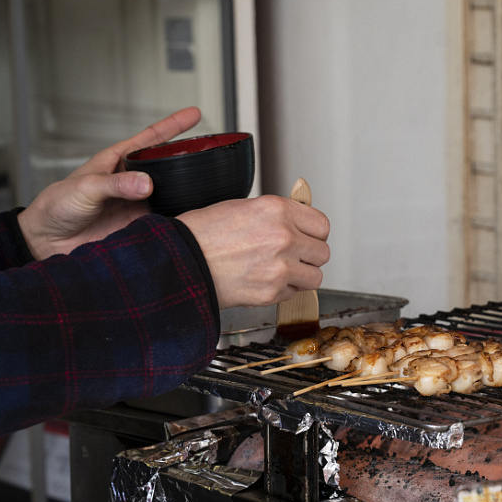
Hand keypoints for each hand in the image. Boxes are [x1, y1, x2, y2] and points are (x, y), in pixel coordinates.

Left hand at [17, 107, 201, 259]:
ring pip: (170, 193)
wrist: (49, 242)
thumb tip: (145, 183)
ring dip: (184, 191)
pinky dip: (177, 218)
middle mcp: (131, 181)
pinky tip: (186, 218)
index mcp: (117, 162)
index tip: (195, 114)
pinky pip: (166, 220)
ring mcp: (138, 203)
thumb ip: (116, 184)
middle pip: (167, 165)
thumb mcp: (85, 187)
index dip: (173, 125)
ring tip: (203, 187)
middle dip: (187, 158)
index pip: (151, 139)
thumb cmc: (57, 207)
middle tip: (209, 154)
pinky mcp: (140, 226)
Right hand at [177, 195, 330, 308]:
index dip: (313, 233)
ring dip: (302, 276)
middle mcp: (283, 237)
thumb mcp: (243, 208)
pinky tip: (264, 281)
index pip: (322, 225)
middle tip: (293, 256)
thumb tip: (298, 223)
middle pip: (322, 252)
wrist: (179, 263)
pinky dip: (283, 290)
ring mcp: (280, 267)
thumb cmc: (201, 234)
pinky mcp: (272, 292)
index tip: (306, 237)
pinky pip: (294, 293)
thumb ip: (277, 215)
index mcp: (277, 210)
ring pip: (315, 276)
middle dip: (309, 255)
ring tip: (282, 271)